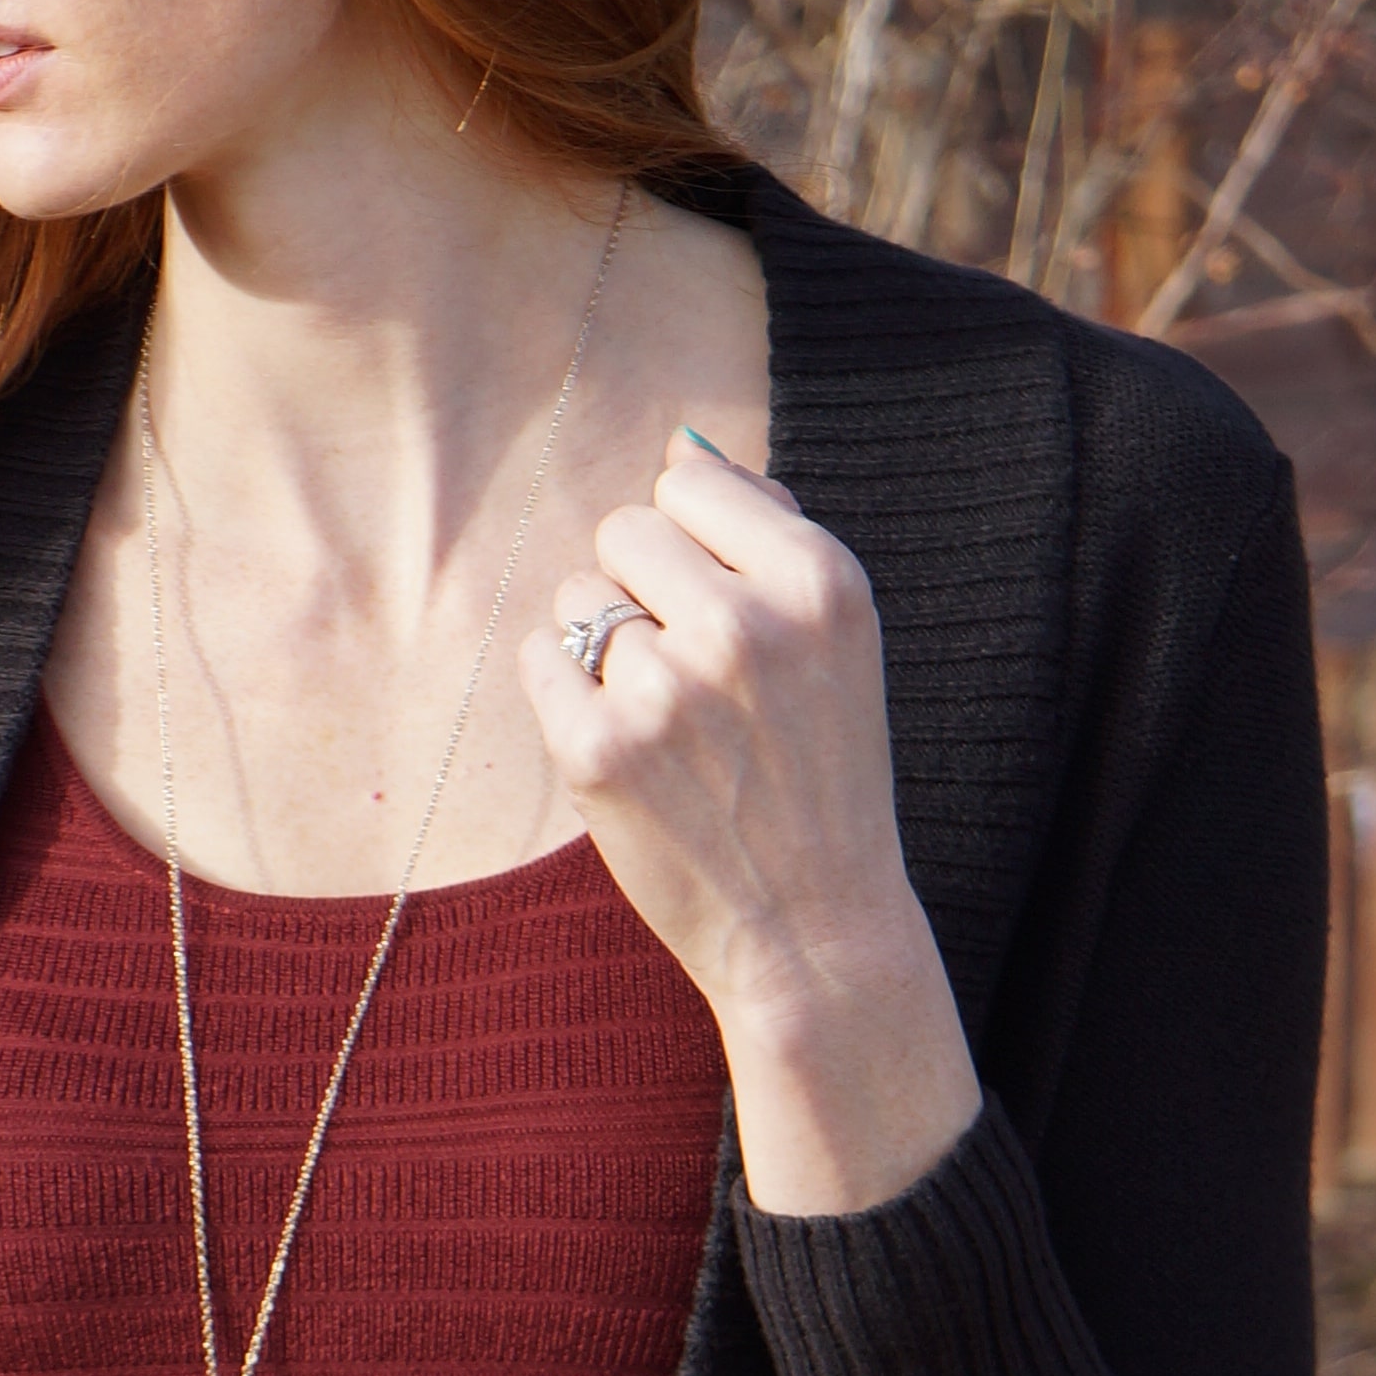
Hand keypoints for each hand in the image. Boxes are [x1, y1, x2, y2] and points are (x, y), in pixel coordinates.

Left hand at [519, 430, 980, 1219]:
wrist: (813, 930)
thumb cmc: (818, 775)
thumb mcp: (835, 640)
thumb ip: (767, 530)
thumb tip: (683, 446)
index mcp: (818, 581)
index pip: (688, 482)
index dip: (689, 542)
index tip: (719, 610)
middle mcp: (745, 625)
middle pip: (625, 529)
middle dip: (641, 589)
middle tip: (688, 677)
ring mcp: (667, 691)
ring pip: (578, 598)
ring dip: (602, 649)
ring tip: (665, 724)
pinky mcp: (598, 752)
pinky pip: (540, 661)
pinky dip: (564, 698)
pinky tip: (622, 749)